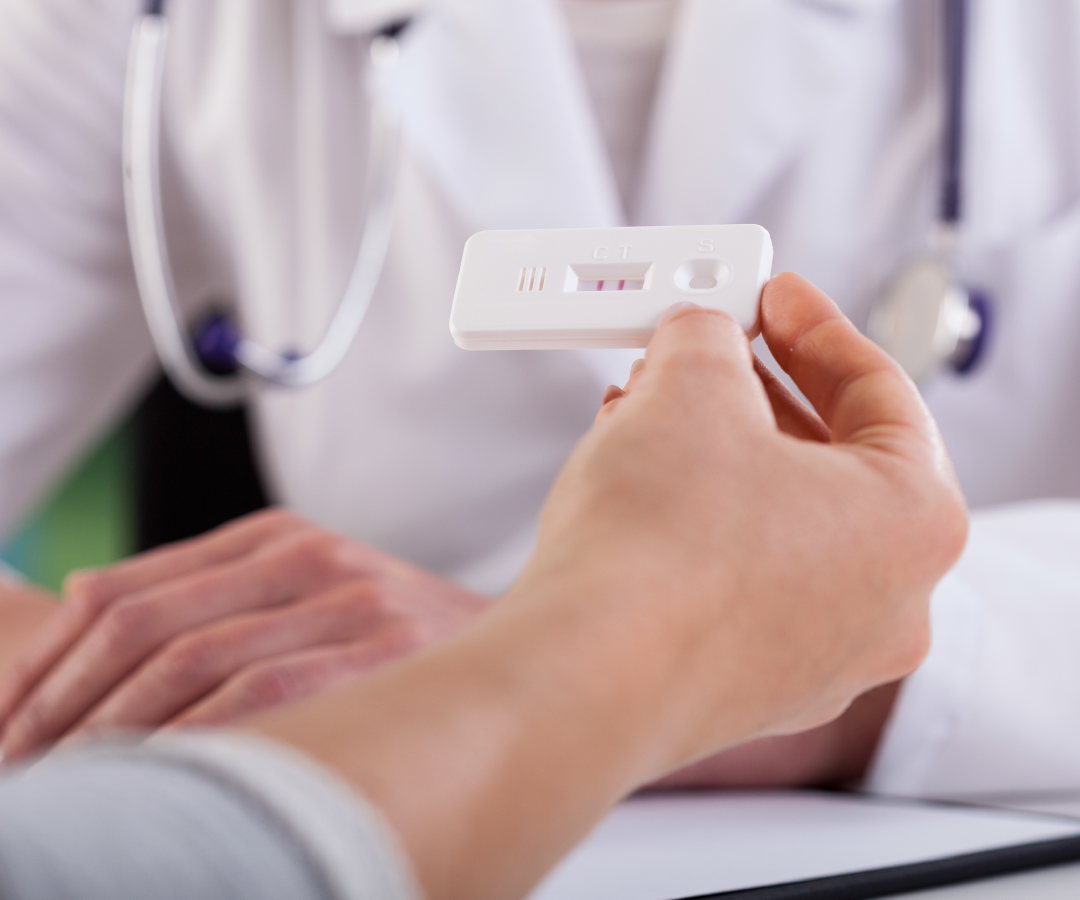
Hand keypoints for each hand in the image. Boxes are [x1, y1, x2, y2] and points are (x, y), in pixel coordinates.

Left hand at [0, 510, 487, 760]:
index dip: (49, 659)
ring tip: (74, 783)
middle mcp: (305, 557)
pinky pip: (262, 698)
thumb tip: (84, 600)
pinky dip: (198, 742)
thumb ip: (211, 591)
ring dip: (115, 733)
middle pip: (142, 625)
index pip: (122, 589)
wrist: (521, 649)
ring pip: (191, 662)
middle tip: (22, 763)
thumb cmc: (400, 639)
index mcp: (273, 537)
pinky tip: (167, 778)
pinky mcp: (381, 650)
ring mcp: (346, 601)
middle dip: (62, 703)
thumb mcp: (305, 590)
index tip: (11, 718)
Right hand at [252, 274, 967, 899]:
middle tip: (705, 350)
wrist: (586, 676)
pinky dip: (700, 521)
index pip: (880, 390)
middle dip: (755, 392)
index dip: (815, 325)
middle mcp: (887, 601)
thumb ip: (709, 338)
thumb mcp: (692, 387)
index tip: (772, 295)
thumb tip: (700, 337)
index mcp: (914, 520)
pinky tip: (641, 484)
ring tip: (650, 411)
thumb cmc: (661, 545)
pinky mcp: (751, 685)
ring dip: (718, 455)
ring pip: (779, 522)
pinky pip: (741, 578)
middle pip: (829, 460)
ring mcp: (820, 654)